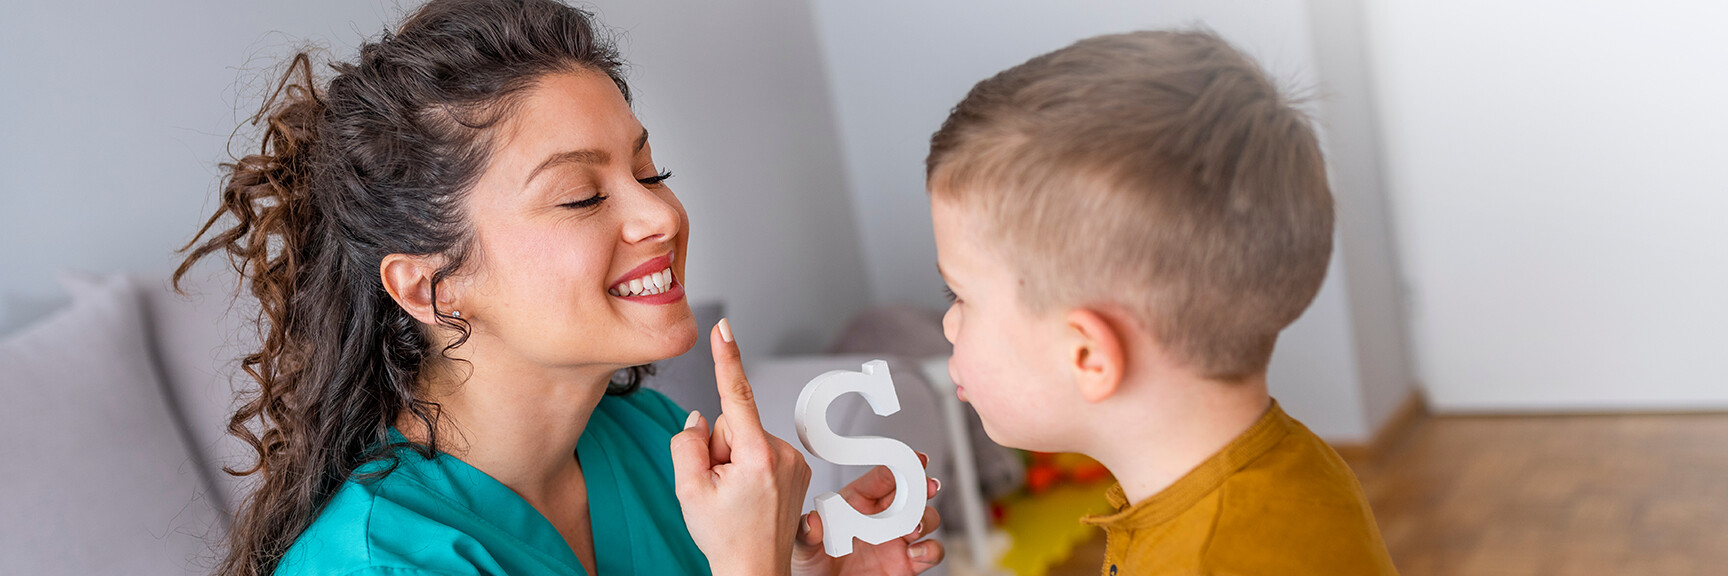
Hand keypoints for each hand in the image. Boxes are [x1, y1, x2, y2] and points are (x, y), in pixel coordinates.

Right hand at [672, 319, 812, 575]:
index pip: (737, 395)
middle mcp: (783, 453)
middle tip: (718, 487)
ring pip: (747, 436)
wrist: (754, 572)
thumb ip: (688, 443)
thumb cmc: (724, 537)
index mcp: (757, 456)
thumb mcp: (689, 490)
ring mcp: (795, 462)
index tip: (723, 328)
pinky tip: (749, 494)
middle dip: (719, 446)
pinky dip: (749, 465)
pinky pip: (761, 449)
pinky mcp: (799, 468)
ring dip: (734, 459)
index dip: (727, 358)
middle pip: (734, 422)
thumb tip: (701, 418)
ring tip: (735, 496)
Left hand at [791, 453, 944, 575]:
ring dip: (927, 518)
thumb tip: (811, 521)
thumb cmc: (814, 566)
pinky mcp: (908, 563)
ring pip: (927, 518)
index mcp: (858, 502)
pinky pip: (931, 552)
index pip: (882, 477)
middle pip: (911, 493)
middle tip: (927, 486)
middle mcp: (882, 518)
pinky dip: (930, 550)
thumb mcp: (803, 548)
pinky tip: (915, 553)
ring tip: (914, 528)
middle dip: (923, 486)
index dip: (900, 465)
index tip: (914, 459)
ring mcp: (897, 540)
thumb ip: (807, 534)